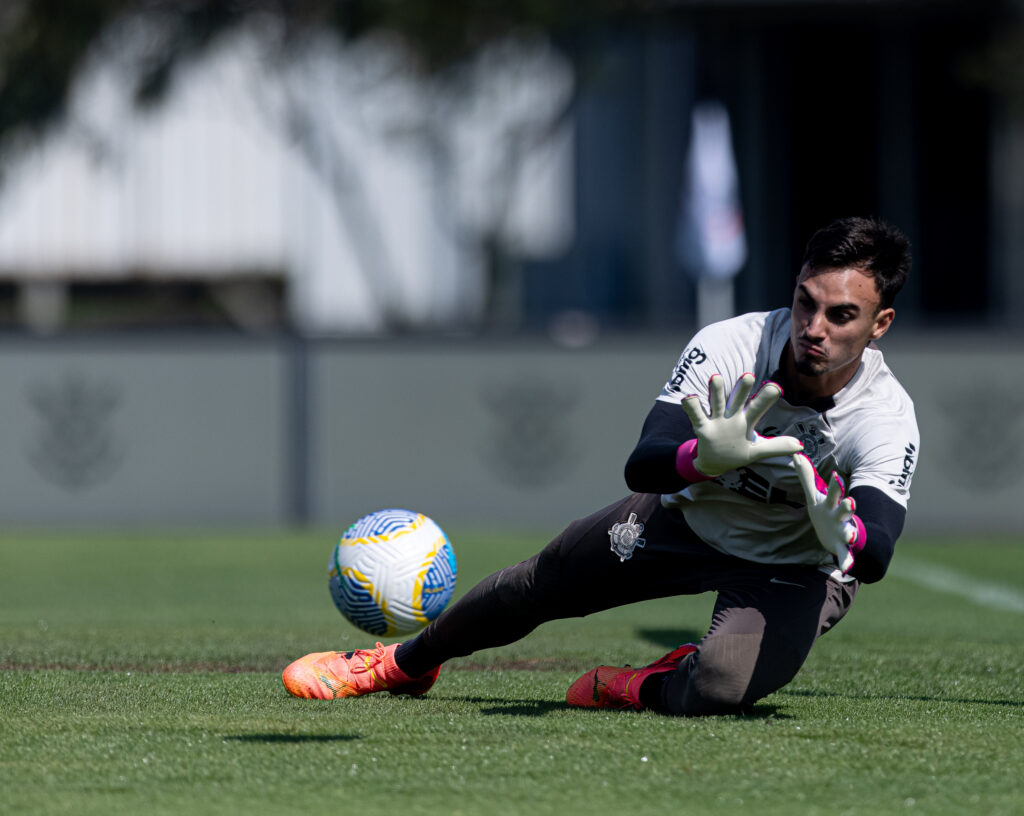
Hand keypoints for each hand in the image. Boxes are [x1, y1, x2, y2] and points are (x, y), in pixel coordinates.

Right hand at [677, 373, 802, 477]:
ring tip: (715, 378)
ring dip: (716, 391)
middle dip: (742, 388)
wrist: (713, 462)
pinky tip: (689, 397)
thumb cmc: (736, 452)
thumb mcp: (756, 451)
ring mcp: (716, 420)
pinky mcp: (702, 427)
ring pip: (716, 402)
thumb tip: (800, 446)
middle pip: (738, 399)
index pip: (758, 407)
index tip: (776, 387)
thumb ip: (775, 447)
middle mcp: (732, 417)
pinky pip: (696, 415)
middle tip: (748, 376)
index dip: (765, 398)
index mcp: (746, 421)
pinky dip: (692, 407)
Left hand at [791, 453, 863, 572]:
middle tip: (850, 502)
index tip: (836, 475)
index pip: (833, 492)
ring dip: (850, 534)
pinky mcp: (843, 549)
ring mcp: (844, 532)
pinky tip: (847, 569)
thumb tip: (795, 454)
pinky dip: (847, 562)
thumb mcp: (814, 495)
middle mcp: (840, 517)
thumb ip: (806, 476)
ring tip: (850, 535)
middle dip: (847, 506)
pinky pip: (846, 556)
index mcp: (832, 504)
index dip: (834, 485)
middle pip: (844, 510)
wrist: (841, 536)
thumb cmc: (826, 511)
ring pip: (849, 533)